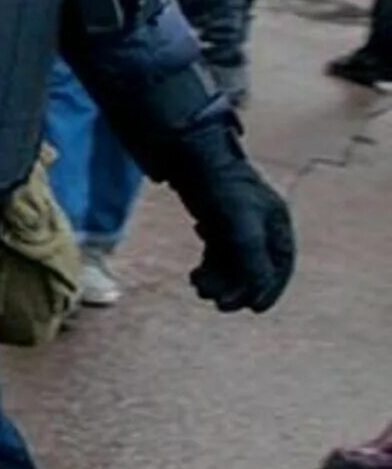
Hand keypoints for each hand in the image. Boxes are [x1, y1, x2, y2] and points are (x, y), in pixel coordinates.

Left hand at [166, 121, 294, 312]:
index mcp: (277, 223)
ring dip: (218, 279)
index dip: (270, 289)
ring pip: (233, 263)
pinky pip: (218, 255)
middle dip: (236, 287)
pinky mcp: (217, 223)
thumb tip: (259, 289)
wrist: (188, 159)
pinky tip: (197, 272)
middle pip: (254, 268)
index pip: (281, 265)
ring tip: (197, 283)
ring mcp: (239, 225)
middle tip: (216, 302)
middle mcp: (262, 225)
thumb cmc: (220, 188)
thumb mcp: (240, 225)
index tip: (255, 309)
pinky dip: (209, 267)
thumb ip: (252, 256)